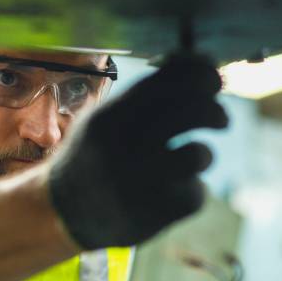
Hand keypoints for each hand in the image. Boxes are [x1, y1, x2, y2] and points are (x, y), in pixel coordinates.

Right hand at [48, 53, 227, 248]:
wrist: (62, 213)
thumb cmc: (93, 155)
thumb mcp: (103, 117)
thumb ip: (144, 95)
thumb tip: (200, 66)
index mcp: (111, 116)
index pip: (170, 80)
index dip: (201, 74)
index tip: (213, 80)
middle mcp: (124, 145)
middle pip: (194, 111)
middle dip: (215, 112)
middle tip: (220, 119)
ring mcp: (140, 182)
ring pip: (199, 155)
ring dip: (203, 154)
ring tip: (193, 158)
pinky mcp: (156, 214)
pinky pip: (196, 193)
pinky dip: (190, 191)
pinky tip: (172, 192)